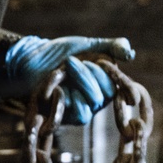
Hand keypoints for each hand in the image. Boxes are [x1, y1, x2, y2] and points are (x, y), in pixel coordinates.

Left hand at [5, 35, 134, 124]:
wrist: (32, 58)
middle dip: (85, 76)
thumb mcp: (87, 45)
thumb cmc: (61, 53)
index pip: (117, 88)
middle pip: (100, 98)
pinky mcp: (59, 117)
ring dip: (71, 85)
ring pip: (85, 109)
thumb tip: (130, 53)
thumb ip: (111, 46)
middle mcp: (94, 102)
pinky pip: (64, 113)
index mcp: (105, 86)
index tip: (98, 61)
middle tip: (70, 61)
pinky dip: (57, 95)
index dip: (108, 76)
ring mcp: (77, 111)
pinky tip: (53, 84)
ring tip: (61, 70)